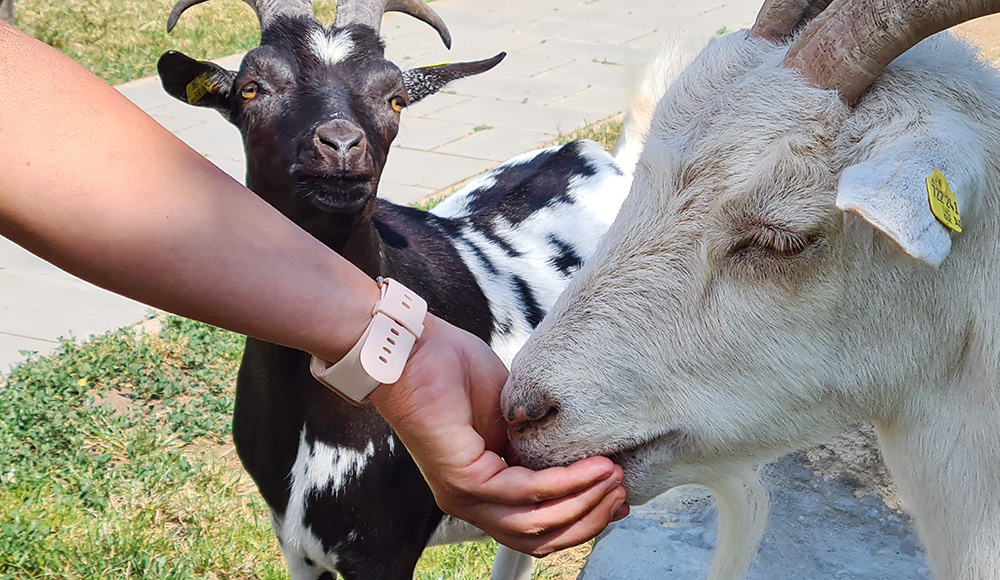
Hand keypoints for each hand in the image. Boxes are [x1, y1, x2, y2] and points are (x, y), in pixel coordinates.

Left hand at [369, 314, 628, 556]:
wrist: (412, 349)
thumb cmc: (453, 370)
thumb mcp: (509, 415)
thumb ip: (537, 443)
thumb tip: (581, 459)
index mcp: (483, 490)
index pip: (537, 526)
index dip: (582, 519)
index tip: (618, 499)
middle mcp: (472, 502)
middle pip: (540, 538)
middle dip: (589, 519)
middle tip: (623, 493)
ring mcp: (465, 495)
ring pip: (536, 524)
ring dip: (584, 502)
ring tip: (614, 476)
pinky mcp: (463, 479)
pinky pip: (526, 492)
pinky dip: (565, 483)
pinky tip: (592, 466)